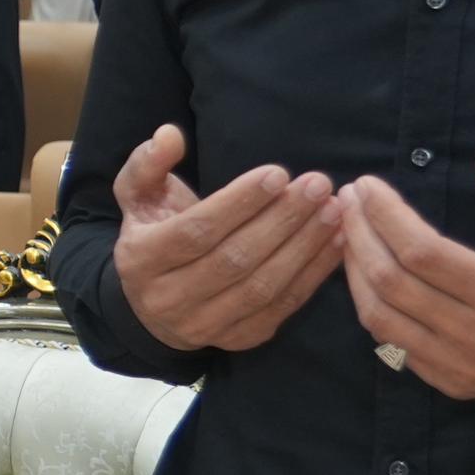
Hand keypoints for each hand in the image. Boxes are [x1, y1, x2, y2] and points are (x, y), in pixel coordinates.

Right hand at [108, 123, 339, 354]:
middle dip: (282, 220)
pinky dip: (314, 275)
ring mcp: (204, 325)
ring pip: (262, 286)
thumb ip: (148, 164)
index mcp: (141, 260)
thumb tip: (170, 135)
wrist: (151, 309)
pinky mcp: (238, 339)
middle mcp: (168, 299)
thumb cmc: (153, 236)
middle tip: (318, 185)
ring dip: (304, 246)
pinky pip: (282, 307)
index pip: (195, 231)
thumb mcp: (139, 197)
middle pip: (233, 259)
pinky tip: (335, 242)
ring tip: (333, 210)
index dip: (239, 203)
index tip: (278, 173)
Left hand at [339, 153, 474, 406]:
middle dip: (359, 234)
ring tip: (347, 230)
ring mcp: (460, 366)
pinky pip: (391, 344)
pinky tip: (364, 273)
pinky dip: (369, 306)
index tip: (367, 185)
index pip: (422, 252)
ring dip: (354, 271)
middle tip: (346, 199)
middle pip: (390, 283)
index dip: (385, 216)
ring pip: (379, 318)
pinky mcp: (452, 383)